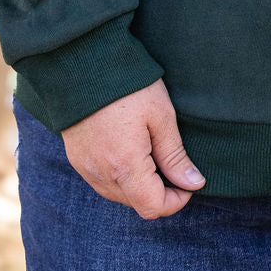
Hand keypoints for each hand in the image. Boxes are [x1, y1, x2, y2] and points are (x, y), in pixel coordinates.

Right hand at [61, 77, 205, 218]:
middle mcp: (101, 174)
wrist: (84, 64)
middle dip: (160, 192)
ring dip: (140, 186)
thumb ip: (175, 155)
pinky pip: (102, 182)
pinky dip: (121, 177)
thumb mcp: (161, 116)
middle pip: (137, 204)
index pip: (153, 207)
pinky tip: (131, 152)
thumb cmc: (129, 86)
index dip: (176, 200)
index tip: (188, 181)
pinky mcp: (77, 159)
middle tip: (174, 164)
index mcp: (125, 165)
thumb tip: (194, 184)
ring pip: (119, 195)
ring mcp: (86, 168)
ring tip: (152, 154)